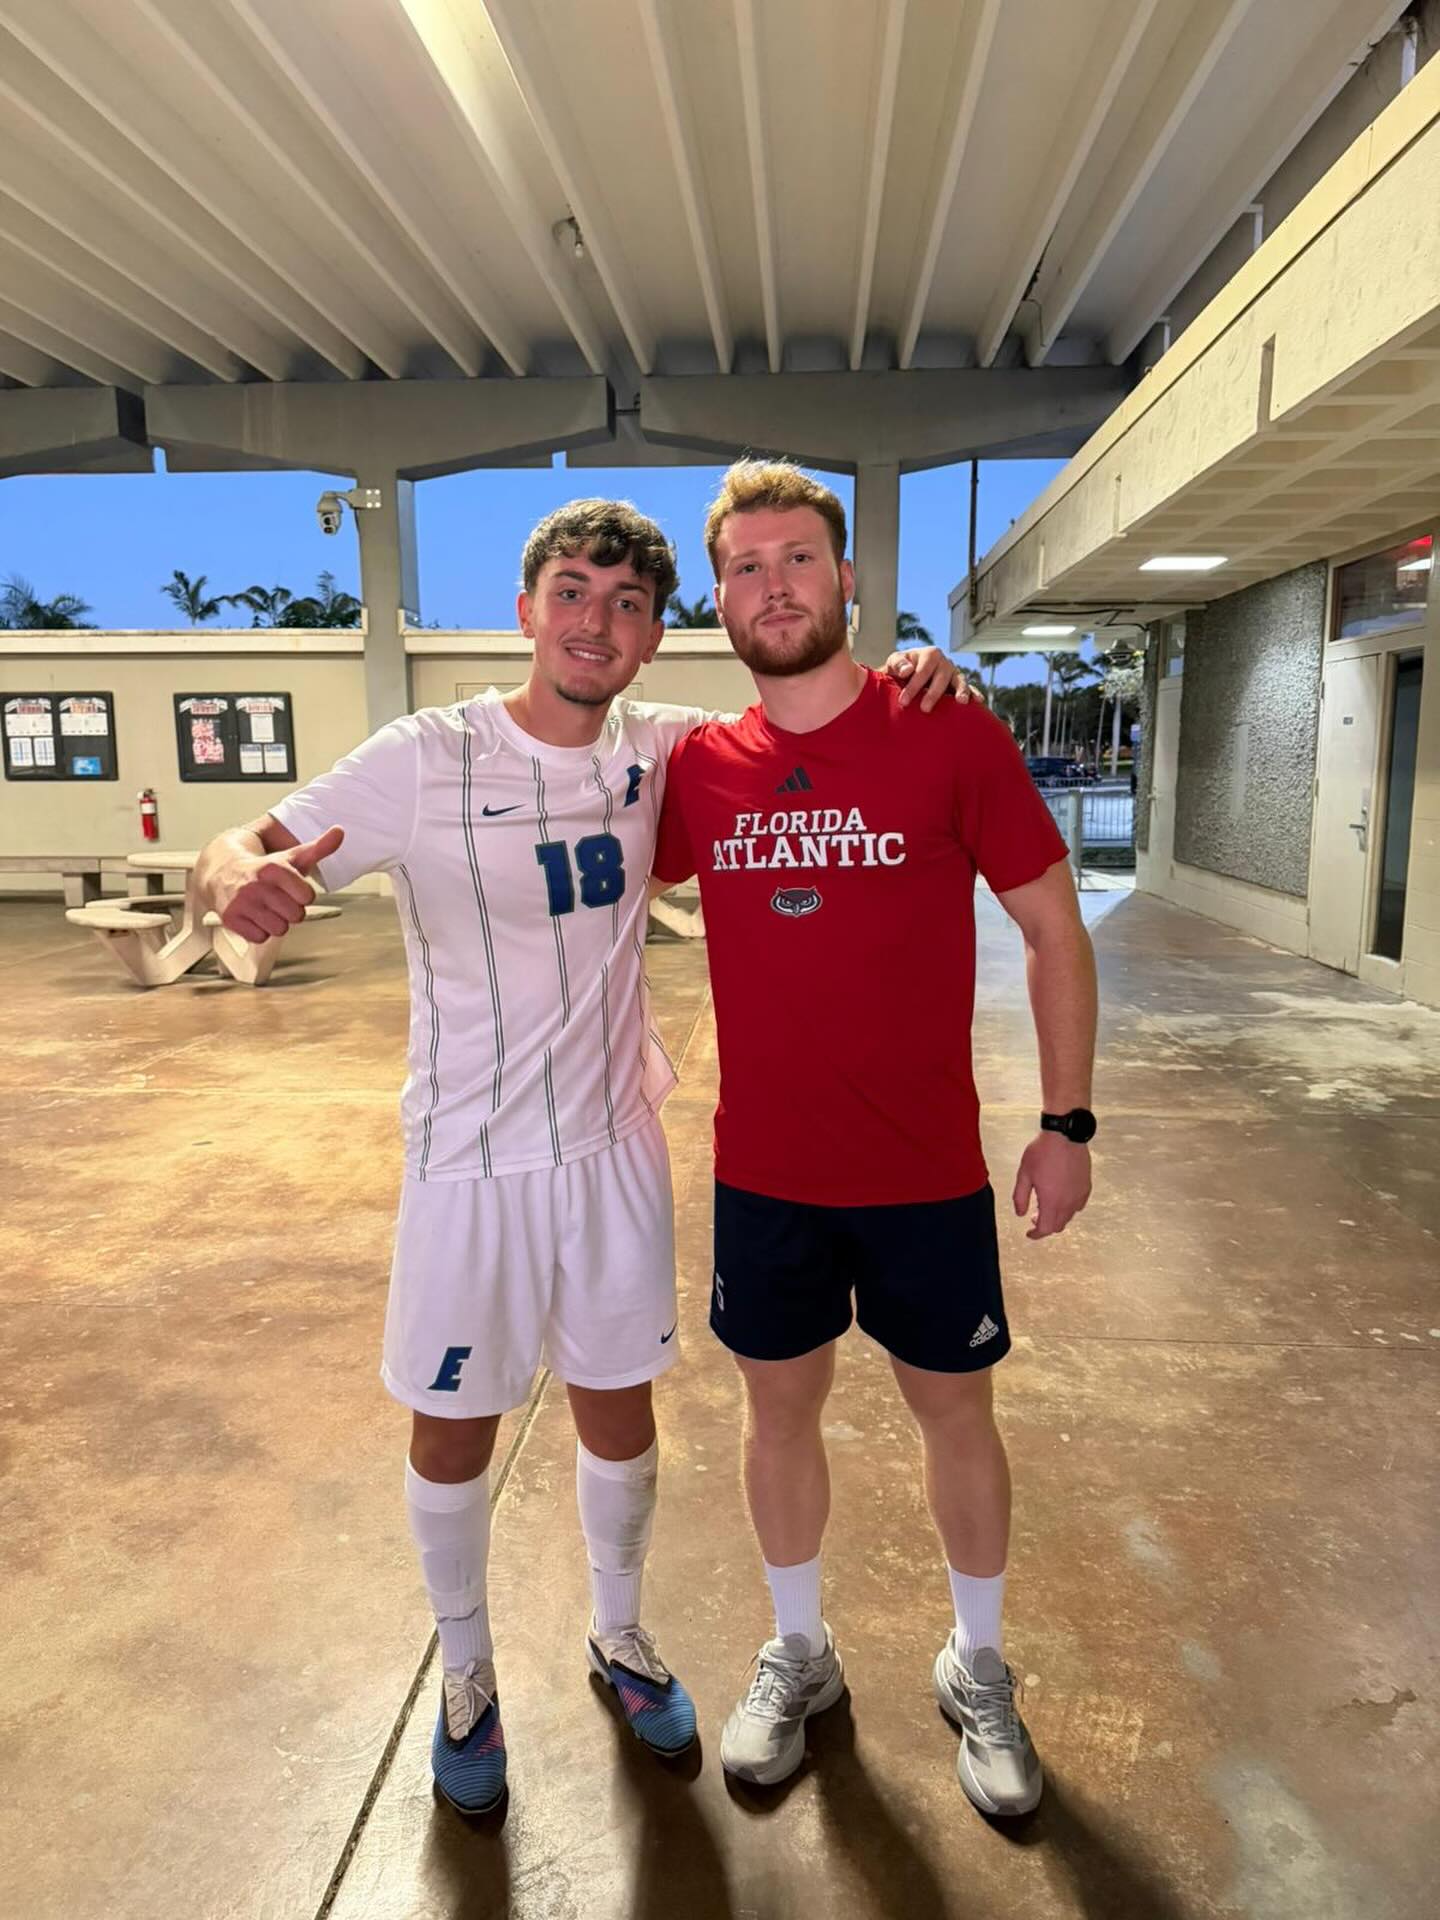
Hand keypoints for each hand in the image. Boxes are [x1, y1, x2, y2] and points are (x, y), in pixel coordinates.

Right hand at [218, 826, 343, 943]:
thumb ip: (319, 847)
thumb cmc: (264, 868)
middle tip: (278, 899)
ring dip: (276, 921)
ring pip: (279, 929)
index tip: (291, 888)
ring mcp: (241, 903)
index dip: (302, 895)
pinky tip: (253, 915)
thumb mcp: (292, 856)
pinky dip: (259, 930)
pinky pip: (261, 937)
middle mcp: (255, 885)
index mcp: (273, 868)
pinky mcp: (231, 918)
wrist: (223, 871)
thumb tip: (340, 831)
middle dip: (290, 910)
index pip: (307, 897)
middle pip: (296, 915)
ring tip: (266, 907)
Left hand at [884, 646, 969, 708]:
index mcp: (930, 654)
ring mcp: (954, 674)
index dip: (913, 686)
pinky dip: (974, 693)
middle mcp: (945, 663)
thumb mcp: (894, 662)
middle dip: (933, 693)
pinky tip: (978, 701)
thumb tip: (907, 671)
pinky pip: (970, 688)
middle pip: (942, 677)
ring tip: (961, 702)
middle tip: (924, 709)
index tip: (903, 701)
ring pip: (959, 681)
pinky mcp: (960, 686)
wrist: (907, 678)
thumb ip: (898, 663)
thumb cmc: (900, 670)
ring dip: (961, 691)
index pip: (923, 671)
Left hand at [1012, 1131, 1090, 1240]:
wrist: (1065, 1135)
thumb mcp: (1024, 1174)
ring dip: (1057, 1217)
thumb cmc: (1043, 1151)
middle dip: (1045, 1226)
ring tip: (1046, 1207)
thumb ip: (1020, 1197)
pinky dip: (1069, 1208)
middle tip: (1035, 1219)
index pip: (1045, 1229)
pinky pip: (1079, 1205)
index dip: (1036, 1234)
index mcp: (1051, 1201)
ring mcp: (1079, 1195)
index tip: (1029, 1233)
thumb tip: (1020, 1213)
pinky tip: (1062, 1199)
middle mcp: (1068, 1202)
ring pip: (1069, 1216)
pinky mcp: (1086, 1186)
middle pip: (1058, 1226)